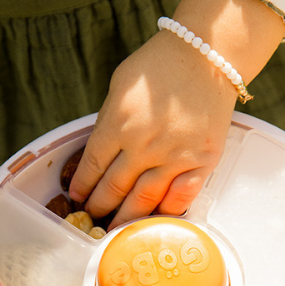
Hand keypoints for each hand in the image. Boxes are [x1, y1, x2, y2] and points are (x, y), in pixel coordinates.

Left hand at [70, 0, 284, 224]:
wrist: (207, 55)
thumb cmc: (160, 65)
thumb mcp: (119, 86)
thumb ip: (108, 120)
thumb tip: (100, 152)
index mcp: (118, 125)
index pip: (92, 166)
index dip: (82, 186)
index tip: (77, 197)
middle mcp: (143, 146)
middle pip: (114, 188)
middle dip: (100, 206)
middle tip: (93, 217)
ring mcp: (174, 156)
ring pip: (144, 200)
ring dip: (126, 219)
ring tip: (115, 229)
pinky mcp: (202, 161)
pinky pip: (181, 198)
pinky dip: (165, 213)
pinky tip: (154, 221)